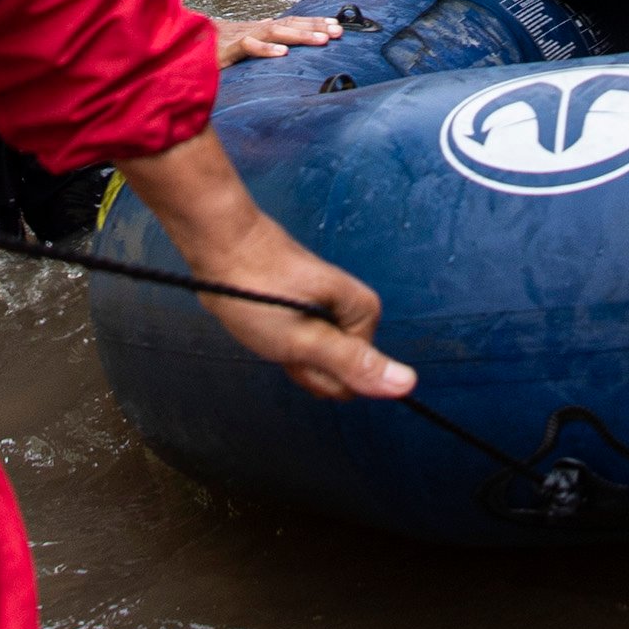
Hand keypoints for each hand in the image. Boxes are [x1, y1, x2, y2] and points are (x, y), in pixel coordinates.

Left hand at [174, 212, 409, 401]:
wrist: (221, 244)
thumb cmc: (256, 289)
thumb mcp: (304, 339)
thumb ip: (354, 364)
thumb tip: (407, 384)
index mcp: (365, 313)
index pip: (354, 380)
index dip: (317, 372)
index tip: (296, 345)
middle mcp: (354, 308)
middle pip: (338, 369)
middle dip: (304, 363)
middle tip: (279, 334)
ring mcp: (331, 306)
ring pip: (317, 357)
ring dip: (290, 351)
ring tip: (270, 325)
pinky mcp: (310, 304)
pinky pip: (303, 340)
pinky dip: (282, 339)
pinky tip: (267, 321)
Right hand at [215, 14, 342, 67]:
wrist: (184, 44)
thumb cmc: (215, 45)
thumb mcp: (244, 42)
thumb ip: (262, 37)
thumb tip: (279, 30)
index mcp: (260, 28)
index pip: (292, 21)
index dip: (314, 22)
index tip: (338, 25)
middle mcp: (254, 29)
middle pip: (289, 24)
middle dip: (315, 26)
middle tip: (339, 31)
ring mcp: (242, 37)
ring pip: (274, 32)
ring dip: (299, 34)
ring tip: (321, 40)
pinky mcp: (228, 50)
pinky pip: (249, 47)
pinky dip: (265, 49)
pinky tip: (282, 54)